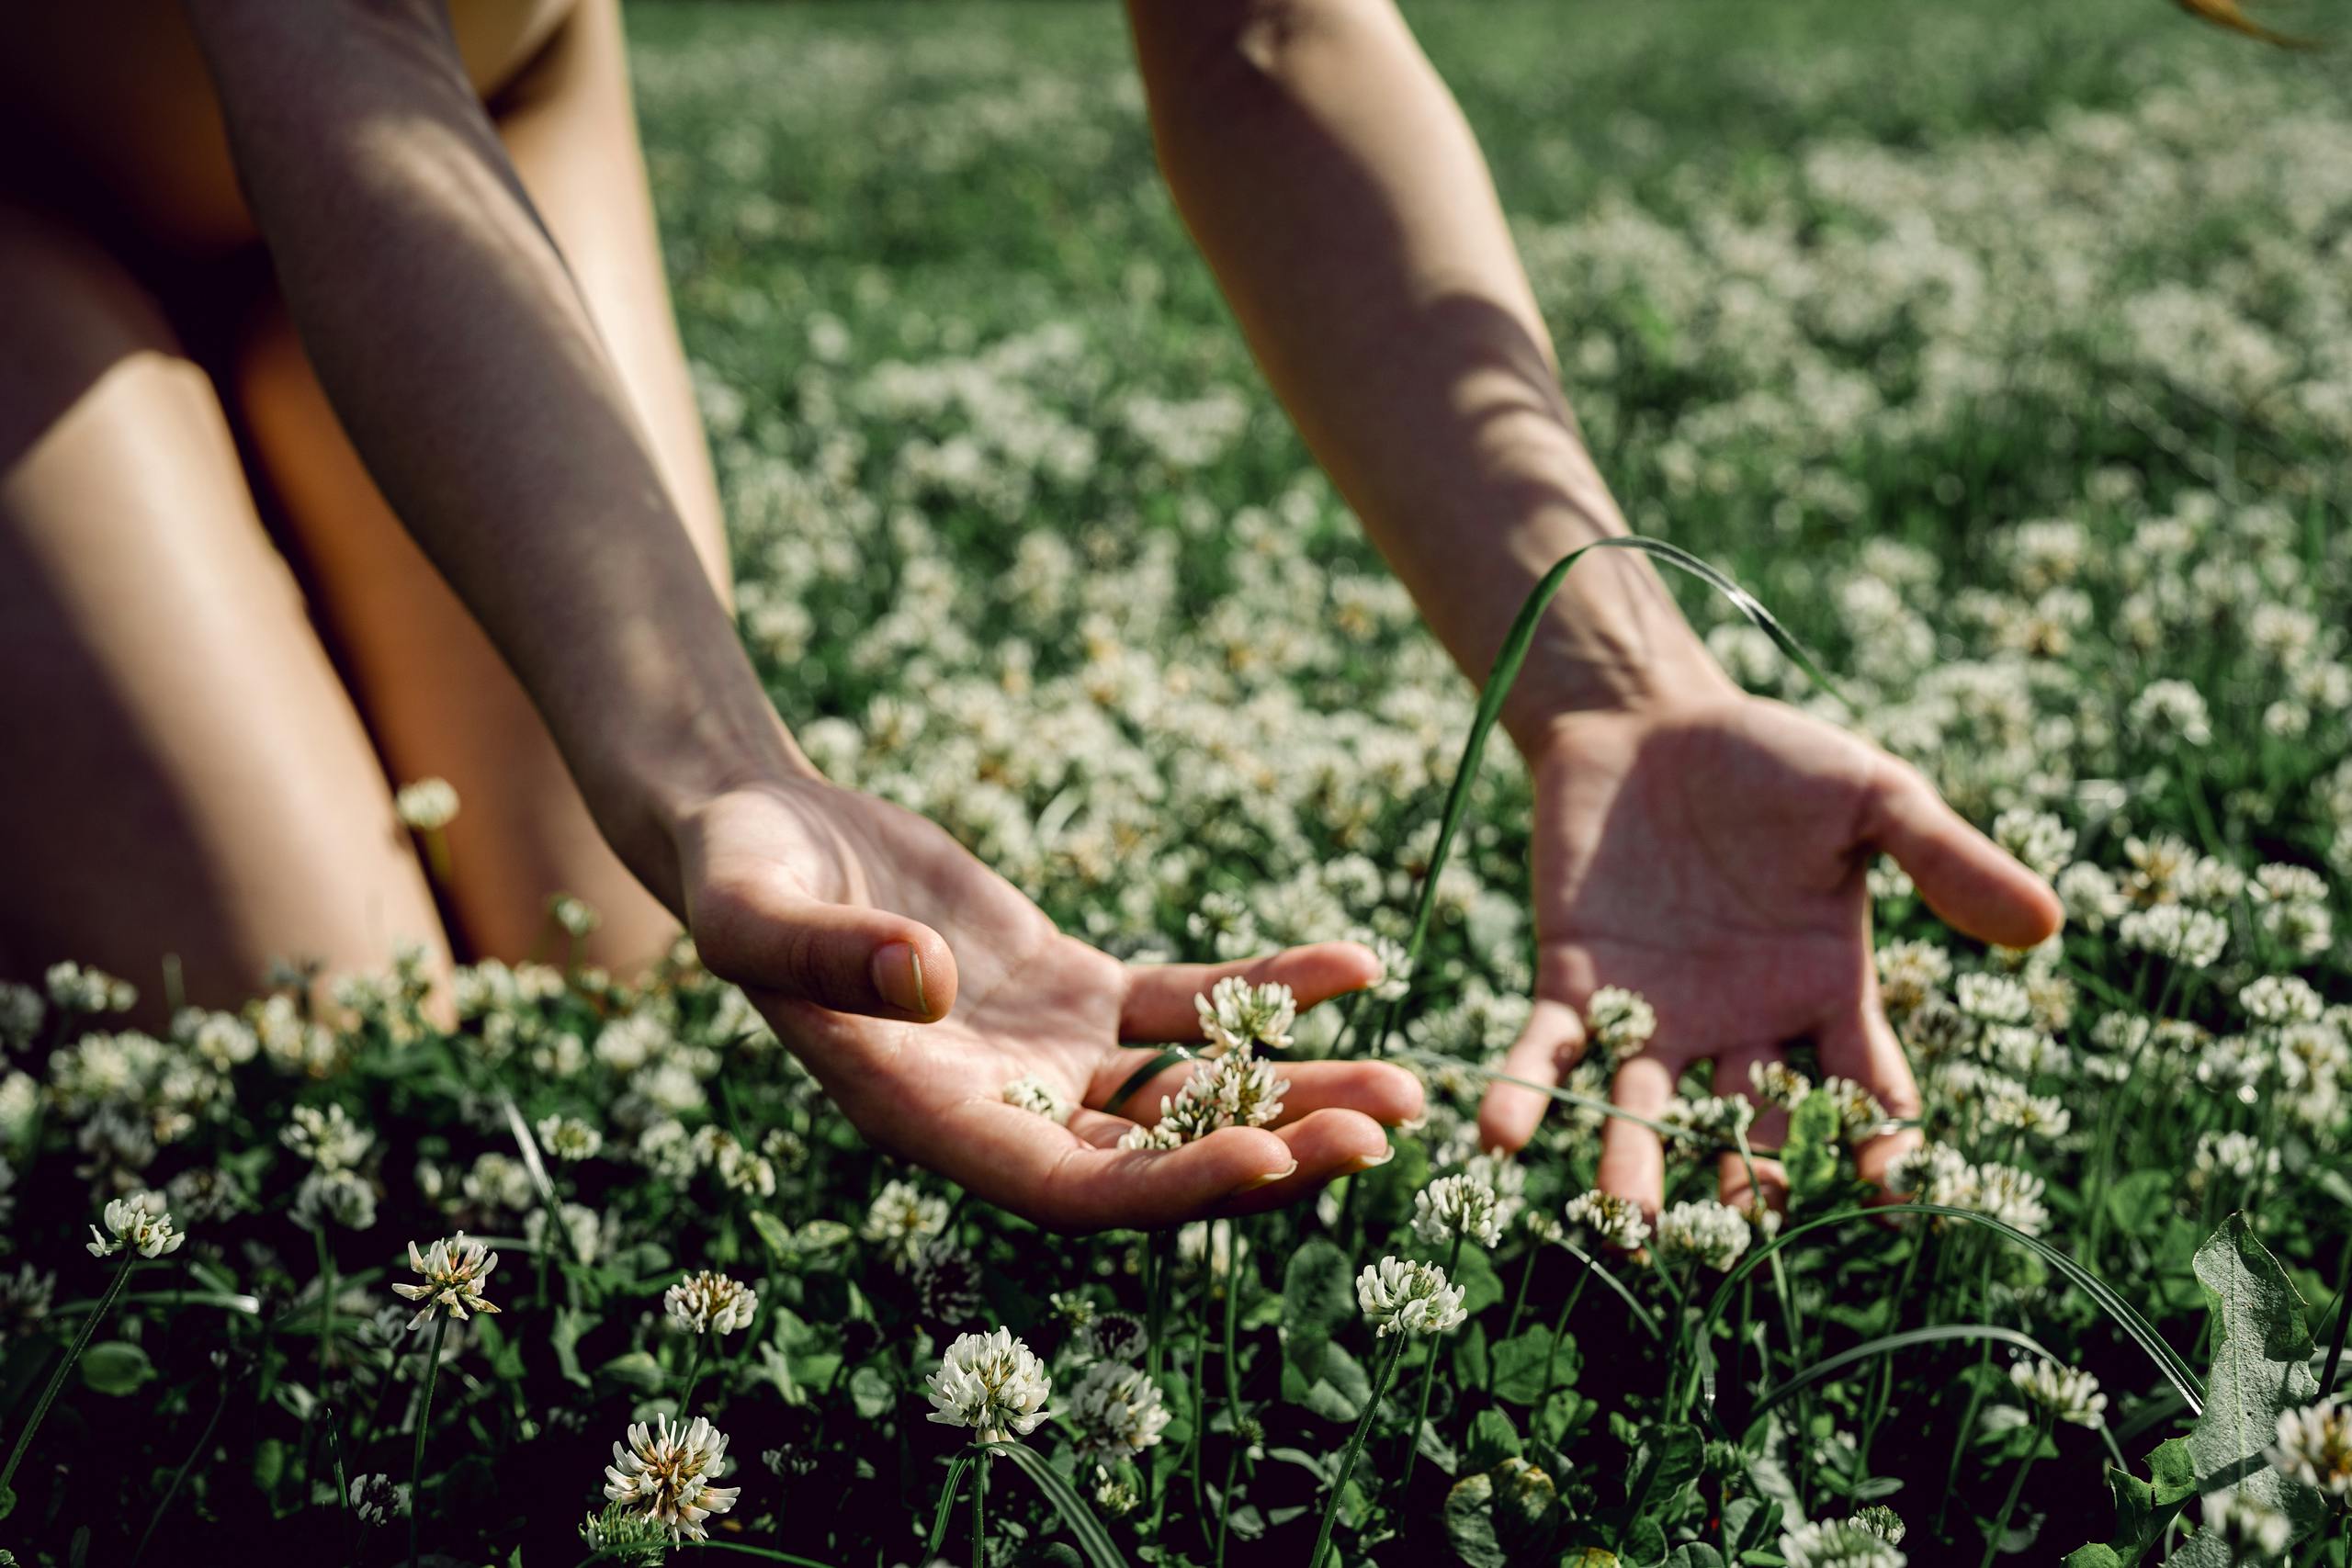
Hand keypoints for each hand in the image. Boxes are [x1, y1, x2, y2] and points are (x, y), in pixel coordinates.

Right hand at [671, 776, 1423, 1231]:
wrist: (756, 829)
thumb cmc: (733, 876)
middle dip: (1276, 1149)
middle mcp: (1004, 1111)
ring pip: (1193, 1089)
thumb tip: (927, 985)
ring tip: (1409, 1081)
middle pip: (1161, 1156)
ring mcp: (1051, 1057)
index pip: (1070, 1188)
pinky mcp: (1079, 991)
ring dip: (1297, 1088)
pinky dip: (1267, 988)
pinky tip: (1356, 966)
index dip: (1173, 1186)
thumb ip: (827, 956)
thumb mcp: (753, 912)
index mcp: (930, 1123)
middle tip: (1392, 1126)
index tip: (1274, 1160)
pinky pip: (1189, 1002)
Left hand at [1477, 692, 2063, 1210]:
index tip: (1892, 1199)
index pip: (1861, 1094)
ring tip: (1623, 1229)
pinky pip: (1546, 1053)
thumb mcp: (1871, 798)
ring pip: (1645, 1111)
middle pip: (1747, 1126)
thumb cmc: (1772, 758)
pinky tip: (1498, 1137)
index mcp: (1824, 996)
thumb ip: (1945, 858)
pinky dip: (1524, 1095)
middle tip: (1740, 1236)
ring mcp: (1654, 1015)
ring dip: (1631, 1169)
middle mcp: (1741, 1027)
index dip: (1879, 1146)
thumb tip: (2045, 923)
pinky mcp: (1573, 984)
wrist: (1649, 718)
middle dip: (1746, 1183)